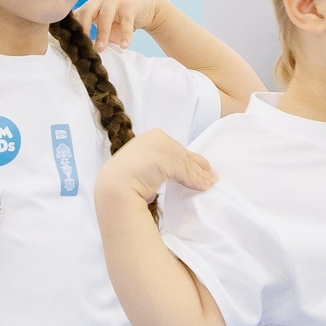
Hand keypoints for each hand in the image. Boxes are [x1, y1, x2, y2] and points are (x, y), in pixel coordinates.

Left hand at [72, 0, 165, 49]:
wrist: (145, 4)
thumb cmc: (118, 18)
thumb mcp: (102, 24)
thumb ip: (90, 32)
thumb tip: (76, 51)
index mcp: (90, 5)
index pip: (76, 15)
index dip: (71, 30)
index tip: (69, 45)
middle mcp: (100, 0)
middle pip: (87, 11)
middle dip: (83, 28)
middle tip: (83, 46)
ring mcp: (115, 0)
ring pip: (105, 16)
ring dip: (102, 33)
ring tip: (101, 49)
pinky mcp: (130, 5)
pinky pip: (126, 21)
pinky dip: (125, 34)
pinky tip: (124, 46)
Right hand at [98, 128, 214, 209]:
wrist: (114, 187)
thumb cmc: (122, 183)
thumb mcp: (142, 172)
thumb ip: (157, 170)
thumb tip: (172, 181)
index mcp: (147, 139)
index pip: (172, 148)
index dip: (185, 159)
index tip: (195, 168)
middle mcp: (155, 138)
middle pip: (182, 153)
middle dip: (196, 165)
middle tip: (209, 175)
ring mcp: (162, 146)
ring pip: (186, 163)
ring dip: (200, 175)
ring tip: (210, 182)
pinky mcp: (168, 159)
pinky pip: (187, 172)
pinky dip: (197, 180)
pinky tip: (205, 186)